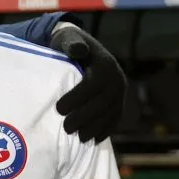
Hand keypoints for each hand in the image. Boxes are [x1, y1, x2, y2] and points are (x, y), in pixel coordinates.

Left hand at [51, 24, 125, 142]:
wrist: (82, 48)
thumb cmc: (69, 44)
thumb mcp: (68, 38)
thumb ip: (72, 43)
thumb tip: (78, 49)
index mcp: (105, 64)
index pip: (93, 85)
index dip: (77, 98)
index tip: (59, 109)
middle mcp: (117, 79)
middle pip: (103, 103)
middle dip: (84, 118)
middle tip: (66, 128)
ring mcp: (120, 92)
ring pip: (110, 114)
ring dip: (95, 128)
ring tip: (79, 137)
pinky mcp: (119, 102)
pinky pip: (115, 118)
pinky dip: (106, 130)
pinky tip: (94, 139)